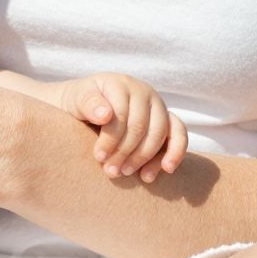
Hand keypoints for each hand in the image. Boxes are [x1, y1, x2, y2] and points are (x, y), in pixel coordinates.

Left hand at [54, 73, 187, 181]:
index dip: (110, 139)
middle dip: (125, 152)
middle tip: (111, 171)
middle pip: (140, 126)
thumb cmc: (80, 104)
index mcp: (120, 84)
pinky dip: (176, 153)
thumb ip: (88, 103)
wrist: (87, 106)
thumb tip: (105, 114)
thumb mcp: (77, 100)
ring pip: (160, 132)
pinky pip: (179, 134)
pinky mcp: (167, 120)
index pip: (120, 114)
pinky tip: (166, 169)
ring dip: (145, 157)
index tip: (98, 157)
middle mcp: (143, 92)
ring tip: (127, 173)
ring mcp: (158, 105)